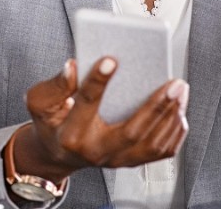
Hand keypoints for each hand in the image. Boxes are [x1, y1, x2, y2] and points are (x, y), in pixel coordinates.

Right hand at [11, 57, 188, 182]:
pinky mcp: (131, 161)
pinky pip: (161, 152)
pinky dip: (174, 131)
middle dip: (156, 106)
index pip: (86, 104)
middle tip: (173, 83)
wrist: (59, 153)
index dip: (97, 81)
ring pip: (152, 144)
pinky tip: (179, 110)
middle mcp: (96, 151)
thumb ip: (55, 85)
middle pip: (132, 132)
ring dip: (171, 116)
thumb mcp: (40, 102)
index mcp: (72, 134)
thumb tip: (72, 67)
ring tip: (180, 90)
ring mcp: (116, 159)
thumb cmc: (52, 123)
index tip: (111, 59)